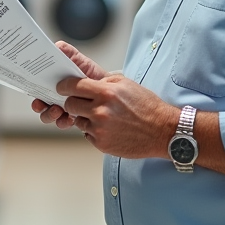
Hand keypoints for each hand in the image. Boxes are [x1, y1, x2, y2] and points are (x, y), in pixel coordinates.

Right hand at [31, 41, 107, 129]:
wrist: (109, 89)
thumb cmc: (91, 74)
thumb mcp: (80, 62)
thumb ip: (69, 54)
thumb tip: (57, 46)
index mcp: (53, 82)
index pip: (37, 85)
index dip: (32, 86)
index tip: (31, 87)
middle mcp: (54, 96)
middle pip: (39, 103)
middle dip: (38, 105)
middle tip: (41, 103)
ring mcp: (61, 108)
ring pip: (48, 116)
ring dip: (49, 114)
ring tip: (57, 111)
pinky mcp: (71, 118)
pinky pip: (62, 123)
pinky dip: (63, 122)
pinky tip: (70, 118)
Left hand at [56, 74, 178, 158]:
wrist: (162, 131)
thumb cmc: (147, 106)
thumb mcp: (126, 84)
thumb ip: (103, 81)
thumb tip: (85, 82)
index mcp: (106, 93)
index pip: (72, 86)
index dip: (64, 86)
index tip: (62, 87)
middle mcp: (100, 111)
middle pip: (69, 104)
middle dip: (72, 102)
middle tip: (81, 102)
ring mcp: (100, 129)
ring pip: (78, 120)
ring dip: (85, 117)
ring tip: (103, 116)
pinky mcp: (101, 143)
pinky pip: (87, 134)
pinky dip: (94, 130)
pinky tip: (109, 127)